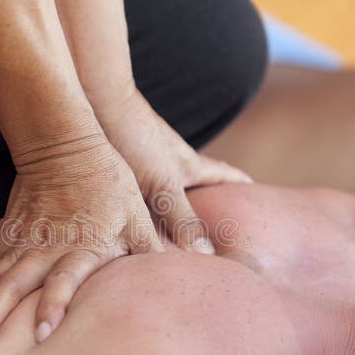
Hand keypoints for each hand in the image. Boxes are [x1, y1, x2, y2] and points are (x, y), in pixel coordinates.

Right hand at [0, 134, 161, 354]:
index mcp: (79, 245)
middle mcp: (43, 248)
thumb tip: (204, 257)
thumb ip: (162, 237)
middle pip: (8, 290)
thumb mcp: (140, 210)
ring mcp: (17, 243)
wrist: (67, 142)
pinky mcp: (2, 236)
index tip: (41, 334)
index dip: (54, 304)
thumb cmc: (109, 180)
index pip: (64, 279)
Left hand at [98, 89, 251, 252]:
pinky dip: (140, 198)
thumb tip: (205, 253)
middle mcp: (172, 160)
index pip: (225, 174)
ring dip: (170, 201)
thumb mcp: (162, 186)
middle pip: (197, 180)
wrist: (100, 102)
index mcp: (190, 165)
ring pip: (165, 183)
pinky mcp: (123, 157)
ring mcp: (147, 157)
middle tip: (214, 219)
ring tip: (170, 223)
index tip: (254, 193)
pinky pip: (138, 183)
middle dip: (205, 198)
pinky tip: (127, 210)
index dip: (240, 184)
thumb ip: (181, 219)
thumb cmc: (136, 140)